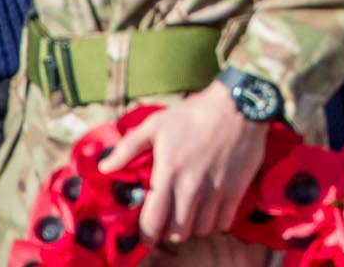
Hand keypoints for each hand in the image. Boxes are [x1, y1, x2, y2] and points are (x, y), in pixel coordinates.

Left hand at [99, 83, 267, 242]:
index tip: (145, 238)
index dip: (147, 236)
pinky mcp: (237, 188)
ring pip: (201, 229)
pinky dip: (215, 222)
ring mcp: (216, 190)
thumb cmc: (194, 114)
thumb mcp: (156, 125)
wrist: (238, 105)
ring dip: (193, 227)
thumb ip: (127, 148)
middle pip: (178, 232)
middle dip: (170, 233)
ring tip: (190, 217)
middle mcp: (192, 187)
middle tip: (168, 224)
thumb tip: (104, 167)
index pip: (154, 221)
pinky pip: (224, 222)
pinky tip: (211, 211)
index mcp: (169, 173)